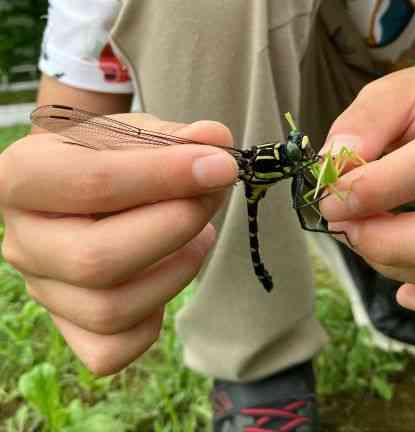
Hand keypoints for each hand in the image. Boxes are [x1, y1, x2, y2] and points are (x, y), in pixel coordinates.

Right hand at [0, 114, 237, 374]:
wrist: (85, 188)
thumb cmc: (111, 157)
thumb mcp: (138, 133)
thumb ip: (177, 136)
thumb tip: (218, 141)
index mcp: (23, 177)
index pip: (92, 183)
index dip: (167, 175)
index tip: (222, 166)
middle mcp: (22, 240)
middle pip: (96, 259)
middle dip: (174, 228)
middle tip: (210, 199)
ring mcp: (42, 290)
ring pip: (110, 309)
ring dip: (177, 271)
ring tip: (201, 234)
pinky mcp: (68, 328)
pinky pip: (111, 351)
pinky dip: (156, 317)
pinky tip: (171, 272)